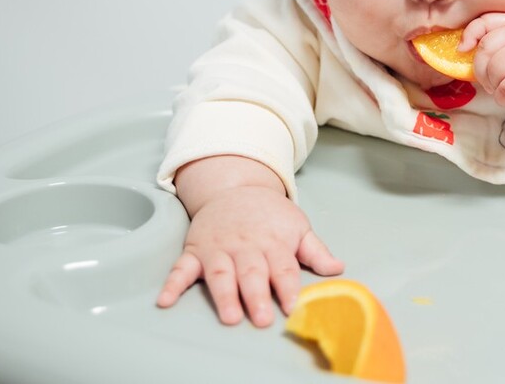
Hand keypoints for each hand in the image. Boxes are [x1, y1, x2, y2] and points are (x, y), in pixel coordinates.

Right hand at [157, 162, 343, 326]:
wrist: (235, 187)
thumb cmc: (270, 214)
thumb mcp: (297, 226)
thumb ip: (315, 250)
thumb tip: (338, 268)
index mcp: (273, 242)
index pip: (283, 266)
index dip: (288, 286)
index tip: (292, 305)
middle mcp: (245, 246)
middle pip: (251, 272)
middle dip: (257, 295)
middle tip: (261, 318)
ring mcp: (219, 248)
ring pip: (220, 272)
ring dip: (223, 294)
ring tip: (229, 316)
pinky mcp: (196, 250)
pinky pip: (181, 267)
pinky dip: (172, 283)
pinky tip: (165, 300)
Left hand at [460, 13, 504, 118]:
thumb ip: (489, 33)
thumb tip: (461, 47)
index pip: (484, 24)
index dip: (470, 38)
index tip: (464, 50)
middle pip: (485, 51)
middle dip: (481, 71)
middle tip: (492, 80)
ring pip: (493, 70)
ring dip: (493, 86)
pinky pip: (504, 89)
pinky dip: (503, 98)